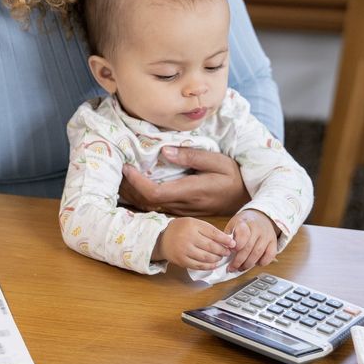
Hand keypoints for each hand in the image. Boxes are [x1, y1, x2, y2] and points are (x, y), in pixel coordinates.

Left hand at [119, 146, 248, 216]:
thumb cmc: (233, 177)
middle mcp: (183, 205)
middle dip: (128, 188)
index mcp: (190, 192)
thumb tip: (165, 151)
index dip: (137, 183)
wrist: (246, 198)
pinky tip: (134, 186)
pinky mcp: (181, 211)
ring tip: (121, 175)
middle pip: (146, 202)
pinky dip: (141, 197)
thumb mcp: (218, 161)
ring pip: (149, 207)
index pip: (155, 193)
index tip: (126, 167)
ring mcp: (181, 211)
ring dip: (132, 193)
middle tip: (117, 168)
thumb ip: (192, 156)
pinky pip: (156, 207)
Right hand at [154, 217, 235, 270]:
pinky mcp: (182, 260)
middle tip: (227, 252)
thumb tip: (226, 240)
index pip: (213, 233)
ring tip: (220, 257)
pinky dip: (208, 266)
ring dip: (216, 259)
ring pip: (206, 257)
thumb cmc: (180, 230)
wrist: (161, 239)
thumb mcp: (193, 223)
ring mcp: (184, 250)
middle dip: (222, 250)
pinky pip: (199, 265)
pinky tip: (213, 264)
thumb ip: (208, 230)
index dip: (225, 239)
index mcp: (192, 225)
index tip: (232, 243)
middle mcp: (187, 237)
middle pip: (211, 246)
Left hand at [224, 209, 278, 271]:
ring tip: (240, 268)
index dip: (237, 244)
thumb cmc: (243, 223)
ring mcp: (267, 235)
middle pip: (249, 247)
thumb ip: (229, 236)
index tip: (230, 252)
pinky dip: (262, 262)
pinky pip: (270, 255)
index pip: (243, 233)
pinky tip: (255, 264)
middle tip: (232, 268)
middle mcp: (257, 228)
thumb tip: (223, 251)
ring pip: (258, 253)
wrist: (260, 217)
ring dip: (248, 264)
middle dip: (239, 260)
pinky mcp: (274, 242)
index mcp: (245, 222)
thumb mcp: (233, 224)